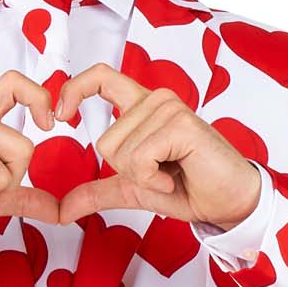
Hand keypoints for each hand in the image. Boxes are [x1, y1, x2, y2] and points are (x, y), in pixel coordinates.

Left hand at [54, 63, 261, 227]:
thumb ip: (97, 191)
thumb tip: (61, 209)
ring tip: (172, 173)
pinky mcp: (181, 125)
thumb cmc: (189, 187)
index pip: (101, 78)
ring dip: (143, 177)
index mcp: (142, 107)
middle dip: (126, 171)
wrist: (227, 202)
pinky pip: (139, 159)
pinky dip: (153, 179)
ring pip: (120, 152)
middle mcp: (156, 100)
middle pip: (105, 140)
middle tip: (160, 173)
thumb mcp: (133, 189)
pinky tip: (176, 177)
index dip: (74, 90)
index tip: (60, 116)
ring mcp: (169, 109)